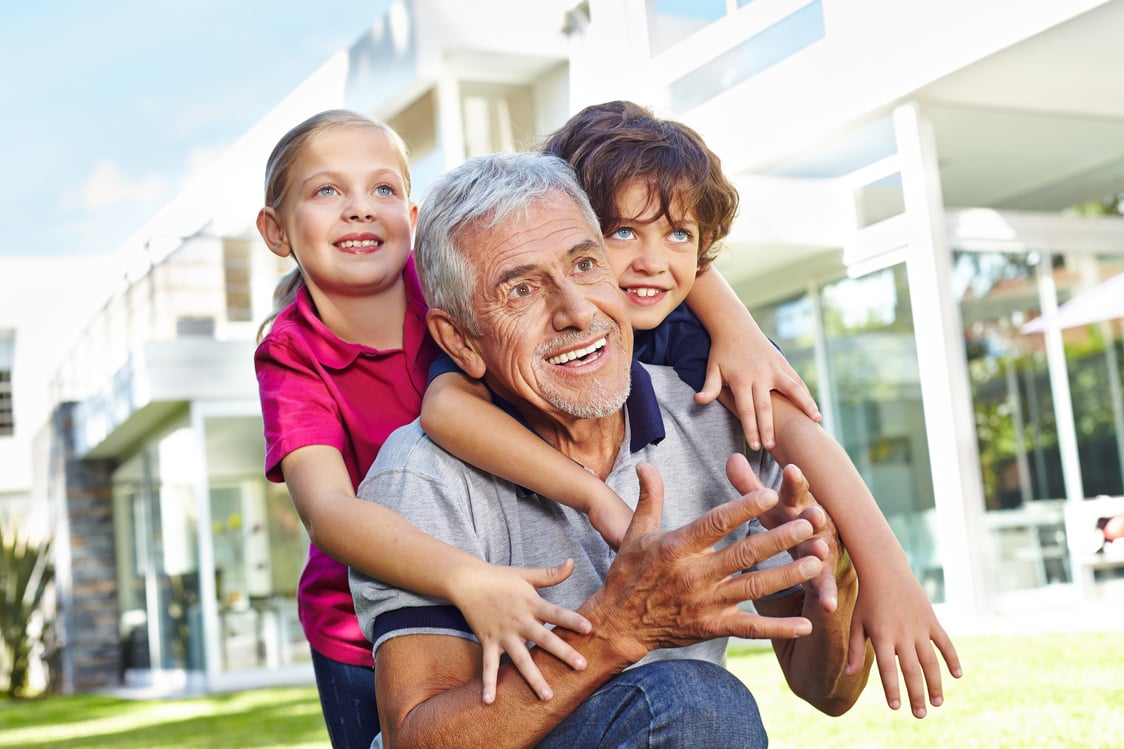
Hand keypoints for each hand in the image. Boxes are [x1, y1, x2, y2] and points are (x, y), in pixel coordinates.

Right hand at [453, 561, 592, 703]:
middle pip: (544, 639)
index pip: (556, 612)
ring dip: (534, 678)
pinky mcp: (488, 642)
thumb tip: (572, 562)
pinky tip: (489, 701)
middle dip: (563, 653)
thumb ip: (551, 574)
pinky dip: (488, 683)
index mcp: (531, 603)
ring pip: (521, 659)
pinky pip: (488, 666)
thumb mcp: (527, 575)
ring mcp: (503, 634)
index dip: (572, 620)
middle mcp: (519, 621)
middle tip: (582, 667)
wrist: (468, 580)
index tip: (590, 629)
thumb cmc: (501, 577)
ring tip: (548, 697)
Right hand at [585, 461, 824, 663]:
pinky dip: (778, 628)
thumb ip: (649, 499)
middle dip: (780, 538)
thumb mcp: (635, 534)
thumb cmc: (629, 574)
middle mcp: (694, 575)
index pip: (716, 523)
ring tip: (817, 562)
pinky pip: (750, 628)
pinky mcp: (712, 627)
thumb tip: (645, 464)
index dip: (744, 508)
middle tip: (810, 523)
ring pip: (754, 588)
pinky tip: (805, 623)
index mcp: (677, 547)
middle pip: (744, 554)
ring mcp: (706, 603)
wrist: (618, 625)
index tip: (771, 493)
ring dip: (788, 575)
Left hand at [695, 329, 819, 450]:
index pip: (747, 410)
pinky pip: (796, 381)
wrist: (734, 326)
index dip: (751, 430)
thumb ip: (710, 387)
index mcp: (741, 380)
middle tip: (773, 448)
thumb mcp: (712, 369)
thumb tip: (698, 401)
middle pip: (765, 407)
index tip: (756, 446)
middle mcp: (759, 375)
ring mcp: (773, 368)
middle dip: (769, 428)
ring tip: (815, 424)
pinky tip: (814, 408)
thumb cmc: (721, 351)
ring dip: (805, 406)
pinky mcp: (782, 363)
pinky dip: (806, 394)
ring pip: (792, 390)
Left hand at [725, 456, 839, 611]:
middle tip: (814, 513)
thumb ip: (750, 486)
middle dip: (814, 515)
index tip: (790, 469)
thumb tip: (732, 457)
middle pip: (814, 518)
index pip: (795, 490)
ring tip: (820, 551)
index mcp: (798, 506)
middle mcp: (814, 525)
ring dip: (821, 551)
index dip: (793, 481)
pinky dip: (827, 594)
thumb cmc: (788, 524)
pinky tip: (828, 605)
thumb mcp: (769, 507)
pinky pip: (825, 586)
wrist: (821, 554)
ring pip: (822, 551)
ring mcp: (823, 551)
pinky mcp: (825, 576)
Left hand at [848, 569, 961, 717]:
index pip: (888, 669)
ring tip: (937, 703)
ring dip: (936, 684)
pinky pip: (945, 643)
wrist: (885, 570)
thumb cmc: (867, 600)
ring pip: (931, 661)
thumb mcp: (857, 623)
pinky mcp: (932, 620)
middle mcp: (902, 633)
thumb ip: (855, 649)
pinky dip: (952, 659)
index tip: (896, 707)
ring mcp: (919, 627)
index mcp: (881, 636)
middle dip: (917, 694)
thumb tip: (849, 675)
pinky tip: (957, 675)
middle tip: (920, 715)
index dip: (892, 689)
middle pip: (912, 670)